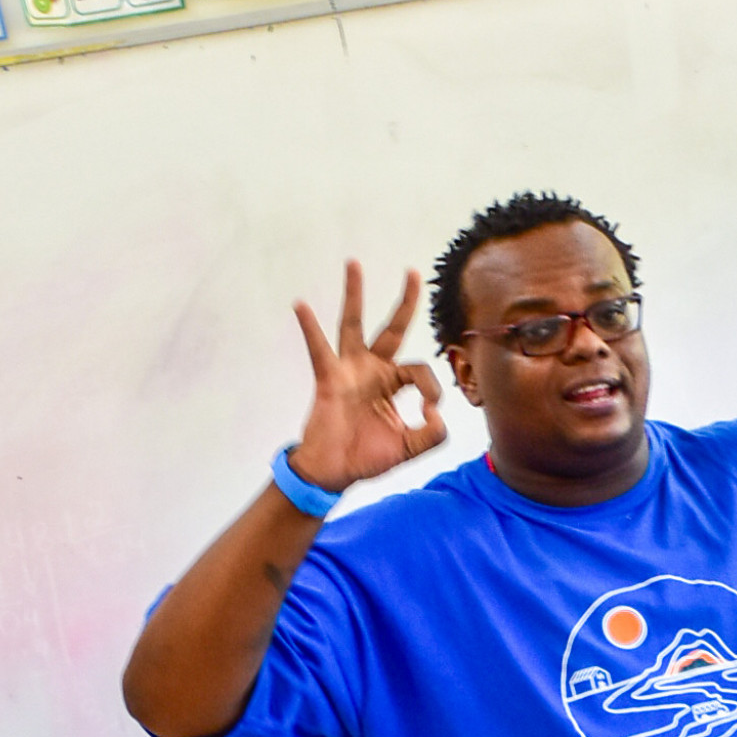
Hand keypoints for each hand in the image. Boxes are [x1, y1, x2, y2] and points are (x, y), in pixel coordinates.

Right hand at [288, 262, 446, 492]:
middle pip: (393, 329)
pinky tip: (301, 306)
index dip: (431, 387)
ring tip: (354, 264)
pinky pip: (319, 349)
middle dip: (405, 301)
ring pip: (354, 325)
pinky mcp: (330, 379)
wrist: (334, 473)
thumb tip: (436, 412)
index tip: (429, 410)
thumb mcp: (410, 447)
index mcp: (393, 383)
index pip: (419, 371)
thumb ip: (432, 434)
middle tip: (414, 272)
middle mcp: (373, 370)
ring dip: (355, 294)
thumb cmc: (367, 457)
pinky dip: (309, 328)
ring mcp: (350, 371)